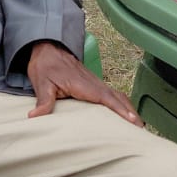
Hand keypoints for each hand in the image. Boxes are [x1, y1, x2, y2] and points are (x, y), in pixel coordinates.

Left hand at [26, 41, 141, 125]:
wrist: (47, 48)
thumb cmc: (45, 65)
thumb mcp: (41, 83)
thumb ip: (42, 101)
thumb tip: (34, 117)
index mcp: (83, 84)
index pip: (106, 98)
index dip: (120, 109)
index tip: (132, 119)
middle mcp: (93, 83)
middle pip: (117, 97)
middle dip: (130, 112)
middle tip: (141, 129)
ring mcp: (95, 83)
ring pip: (117, 95)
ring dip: (128, 108)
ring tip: (138, 125)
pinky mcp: (93, 84)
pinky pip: (112, 94)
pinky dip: (122, 104)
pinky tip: (125, 112)